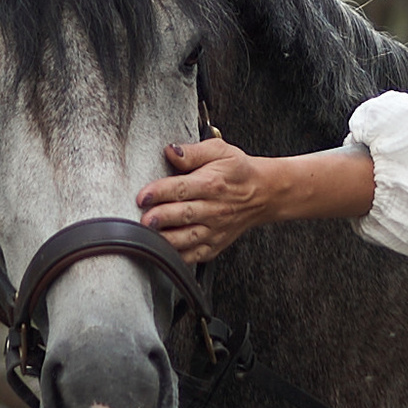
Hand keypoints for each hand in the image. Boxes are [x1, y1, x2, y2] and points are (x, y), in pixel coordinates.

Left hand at [137, 136, 276, 263]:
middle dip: (162, 218)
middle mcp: (214, 208)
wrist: (264, 193)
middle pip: (184, 214)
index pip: (183, 188)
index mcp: (211, 183)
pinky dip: (180, 257)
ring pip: (188, 238)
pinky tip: (165, 252)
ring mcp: (214, 229)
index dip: (161, 192)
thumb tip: (171, 151)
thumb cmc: (238, 171)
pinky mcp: (214, 245)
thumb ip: (193, 152)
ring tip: (151, 236)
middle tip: (143, 219)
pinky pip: (195, 255)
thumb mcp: (219, 151)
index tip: (143, 196)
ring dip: (168, 239)